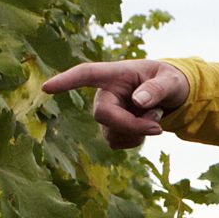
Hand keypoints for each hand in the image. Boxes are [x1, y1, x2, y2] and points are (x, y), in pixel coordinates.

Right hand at [42, 56, 189, 149]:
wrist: (171, 97)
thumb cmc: (169, 81)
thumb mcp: (171, 81)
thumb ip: (158, 89)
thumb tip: (138, 102)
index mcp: (115, 74)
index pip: (85, 74)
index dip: (66, 81)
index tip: (47, 87)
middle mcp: (105, 93)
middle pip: (103, 115)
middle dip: (131, 125)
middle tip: (157, 126)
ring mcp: (105, 112)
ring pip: (111, 133)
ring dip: (137, 132)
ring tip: (154, 116)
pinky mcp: (110, 129)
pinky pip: (117, 143)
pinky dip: (136, 140)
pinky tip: (145, 126)